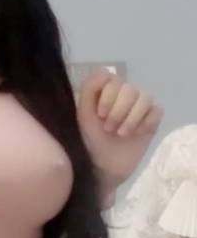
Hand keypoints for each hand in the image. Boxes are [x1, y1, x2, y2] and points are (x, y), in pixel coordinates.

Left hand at [76, 67, 163, 190]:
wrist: (101, 166)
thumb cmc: (88, 139)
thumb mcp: (82, 114)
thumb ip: (89, 89)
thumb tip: (104, 71)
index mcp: (102, 90)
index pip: (111, 77)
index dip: (108, 95)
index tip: (99, 114)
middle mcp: (121, 94)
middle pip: (129, 88)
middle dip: (118, 111)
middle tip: (108, 128)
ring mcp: (137, 106)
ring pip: (144, 97)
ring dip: (131, 118)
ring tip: (120, 133)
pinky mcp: (151, 120)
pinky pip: (156, 111)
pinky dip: (145, 123)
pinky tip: (135, 134)